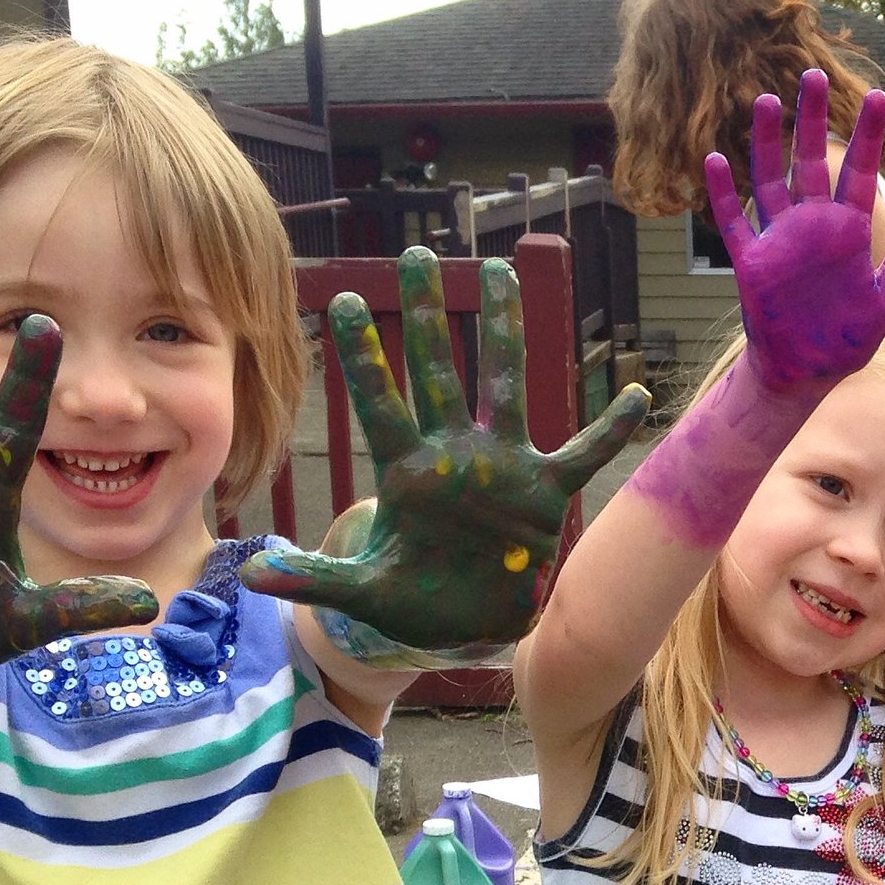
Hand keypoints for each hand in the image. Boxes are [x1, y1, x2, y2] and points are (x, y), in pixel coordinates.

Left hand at [241, 251, 647, 665]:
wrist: (474, 627)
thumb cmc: (418, 603)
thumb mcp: (365, 594)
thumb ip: (314, 579)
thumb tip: (249, 574)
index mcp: (408, 473)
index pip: (380, 402)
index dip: (363, 355)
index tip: (345, 300)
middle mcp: (455, 456)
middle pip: (437, 372)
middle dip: (427, 316)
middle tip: (416, 257)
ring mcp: (503, 468)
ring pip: (504, 385)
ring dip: (503, 332)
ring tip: (499, 274)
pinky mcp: (545, 492)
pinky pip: (583, 453)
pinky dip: (610, 429)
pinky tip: (635, 396)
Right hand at [704, 69, 884, 393]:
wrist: (805, 374)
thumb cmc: (846, 340)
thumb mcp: (884, 300)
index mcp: (849, 232)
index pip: (861, 173)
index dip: (871, 137)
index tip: (880, 98)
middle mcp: (813, 227)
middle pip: (811, 162)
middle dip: (812, 120)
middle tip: (812, 75)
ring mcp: (780, 241)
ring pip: (770, 180)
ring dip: (766, 143)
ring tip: (764, 101)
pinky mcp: (751, 262)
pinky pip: (734, 223)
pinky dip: (724, 195)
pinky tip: (716, 161)